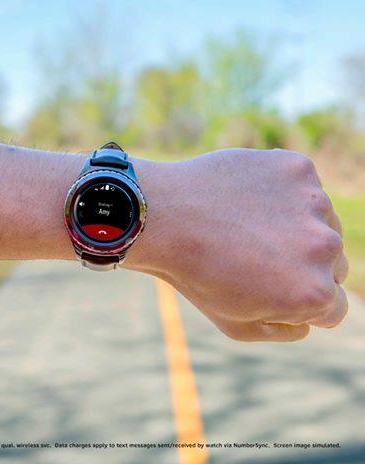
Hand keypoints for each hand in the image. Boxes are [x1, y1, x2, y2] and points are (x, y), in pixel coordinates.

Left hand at [127, 149, 348, 341]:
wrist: (164, 217)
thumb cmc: (195, 274)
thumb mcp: (236, 325)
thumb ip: (285, 330)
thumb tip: (310, 320)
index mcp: (312, 293)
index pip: (333, 307)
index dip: (302, 301)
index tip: (274, 287)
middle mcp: (324, 247)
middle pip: (332, 263)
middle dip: (302, 264)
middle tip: (256, 254)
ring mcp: (314, 202)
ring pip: (321, 222)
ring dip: (296, 225)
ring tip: (248, 224)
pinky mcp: (299, 168)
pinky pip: (303, 187)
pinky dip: (282, 193)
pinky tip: (248, 198)